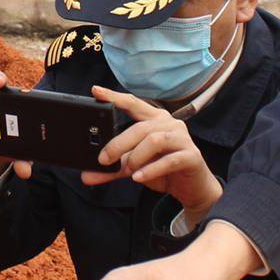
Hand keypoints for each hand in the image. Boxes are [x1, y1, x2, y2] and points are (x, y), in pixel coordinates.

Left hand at [83, 86, 221, 219]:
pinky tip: (138, 177)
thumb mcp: (134, 167)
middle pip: (140, 127)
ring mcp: (183, 139)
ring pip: (154, 140)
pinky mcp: (191, 156)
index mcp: (155, 119)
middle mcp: (170, 124)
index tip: (95, 91)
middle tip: (103, 159)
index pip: (133, 103)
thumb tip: (87, 176)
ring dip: (136, 157)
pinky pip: (169, 160)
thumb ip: (112, 169)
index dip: (114, 96)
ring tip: (127, 171)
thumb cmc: (164, 170)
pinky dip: (151, 169)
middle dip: (119, 144)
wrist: (193, 188)